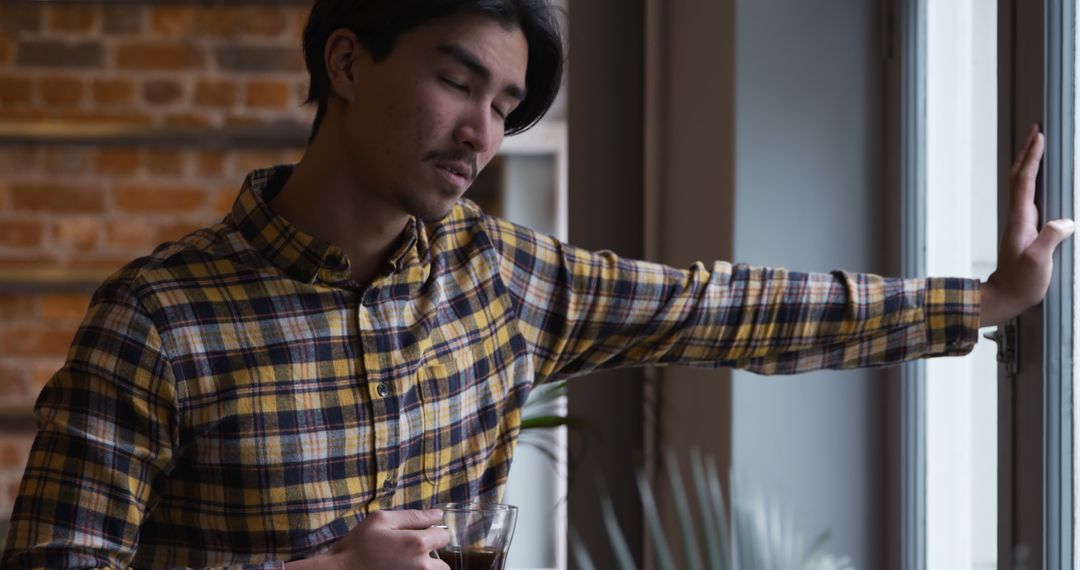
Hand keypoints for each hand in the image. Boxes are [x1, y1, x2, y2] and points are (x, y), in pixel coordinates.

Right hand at [321, 509, 449, 569]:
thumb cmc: (357, 545)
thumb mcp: (381, 520)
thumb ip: (413, 516)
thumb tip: (438, 514)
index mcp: (417, 544)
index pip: (443, 537)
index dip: (433, 533)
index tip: (420, 534)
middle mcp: (421, 566)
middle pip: (444, 564)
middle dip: (432, 558)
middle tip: (412, 554)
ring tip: (405, 565)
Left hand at [981, 124, 1075, 326]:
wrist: (1006, 297)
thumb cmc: (1021, 283)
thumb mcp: (1038, 262)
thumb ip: (1050, 240)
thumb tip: (1065, 221)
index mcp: (1020, 220)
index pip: (1025, 181)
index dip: (1032, 158)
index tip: (1039, 137)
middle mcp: (1018, 216)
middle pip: (1019, 177)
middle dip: (1027, 152)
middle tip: (1035, 130)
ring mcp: (1020, 222)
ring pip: (1021, 185)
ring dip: (1028, 163)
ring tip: (1036, 146)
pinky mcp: (1025, 230)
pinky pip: (1028, 196)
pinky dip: (1033, 180)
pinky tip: (1039, 179)